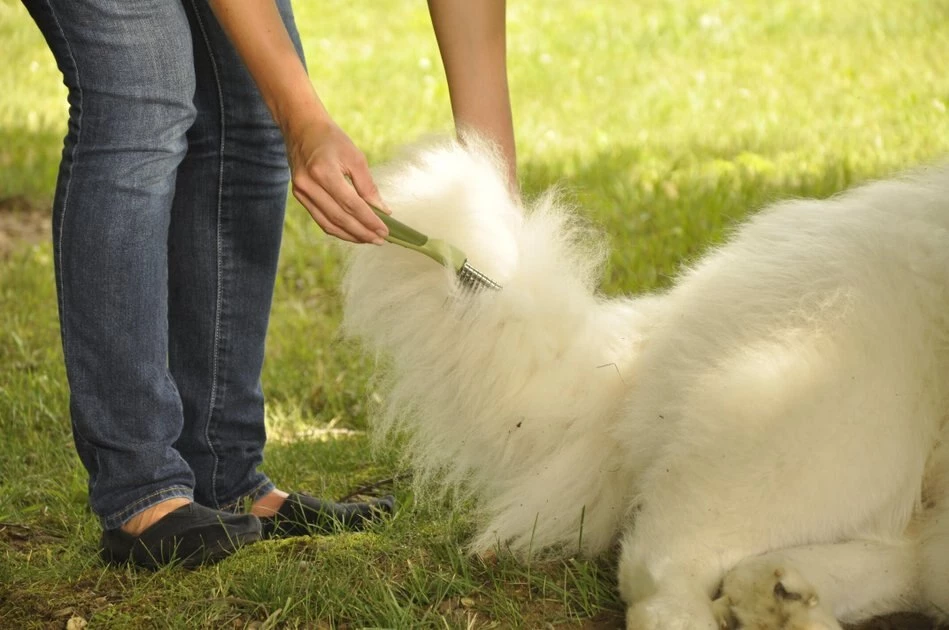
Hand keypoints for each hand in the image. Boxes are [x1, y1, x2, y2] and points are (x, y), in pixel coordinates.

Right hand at [284, 116, 388, 243]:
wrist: (301, 127)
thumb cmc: (332, 139)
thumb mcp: (355, 157)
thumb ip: (368, 186)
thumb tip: (383, 211)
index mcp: (324, 172)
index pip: (350, 204)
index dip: (369, 221)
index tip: (385, 231)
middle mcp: (308, 185)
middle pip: (339, 217)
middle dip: (362, 232)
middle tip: (380, 240)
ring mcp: (300, 192)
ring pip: (328, 223)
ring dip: (350, 235)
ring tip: (368, 239)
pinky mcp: (298, 196)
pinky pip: (320, 219)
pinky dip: (337, 228)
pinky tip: (352, 232)